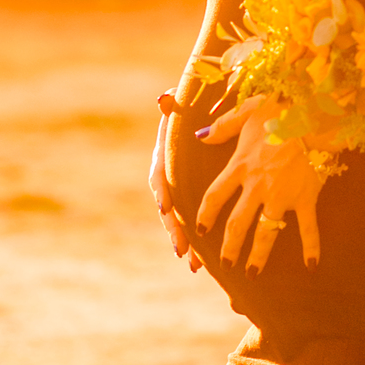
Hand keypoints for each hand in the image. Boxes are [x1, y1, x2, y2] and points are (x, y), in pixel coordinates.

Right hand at [149, 109, 201, 273]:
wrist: (205, 117)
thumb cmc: (194, 109)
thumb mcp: (186, 106)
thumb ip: (175, 105)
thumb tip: (164, 99)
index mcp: (166, 155)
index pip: (159, 175)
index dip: (162, 190)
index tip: (166, 205)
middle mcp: (169, 176)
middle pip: (168, 205)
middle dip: (174, 227)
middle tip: (181, 246)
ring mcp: (180, 190)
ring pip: (178, 220)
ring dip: (185, 241)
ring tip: (194, 263)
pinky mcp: (193, 199)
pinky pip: (192, 222)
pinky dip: (196, 243)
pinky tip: (202, 264)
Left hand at [195, 95, 323, 274]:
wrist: (313, 114)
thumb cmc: (279, 109)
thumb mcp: (247, 111)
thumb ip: (222, 126)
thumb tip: (199, 137)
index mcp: (240, 165)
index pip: (214, 196)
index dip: (204, 215)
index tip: (199, 231)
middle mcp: (257, 185)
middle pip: (237, 223)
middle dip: (228, 246)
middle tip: (224, 263)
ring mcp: (282, 195)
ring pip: (265, 233)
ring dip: (257, 256)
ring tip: (251, 274)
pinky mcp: (305, 198)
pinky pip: (308, 228)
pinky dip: (311, 247)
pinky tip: (311, 266)